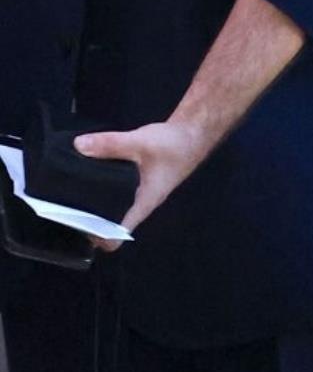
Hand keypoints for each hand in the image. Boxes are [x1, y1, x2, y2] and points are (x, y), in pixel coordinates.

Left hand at [71, 119, 206, 238]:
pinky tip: (83, 175)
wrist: (192, 134)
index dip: (98, 237)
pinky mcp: (134, 180)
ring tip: (67, 193)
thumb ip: (110, 144)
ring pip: (111, 206)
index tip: (76, 227)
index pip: (118, 234)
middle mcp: (138, 202)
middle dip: (88, 219)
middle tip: (63, 208)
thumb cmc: (174, 145)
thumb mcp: (140, 142)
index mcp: (142, 202)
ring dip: (92, 203)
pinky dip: (98, 187)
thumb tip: (78, 145)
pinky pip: (112, 191)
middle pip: (110, 223)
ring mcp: (137, 192)